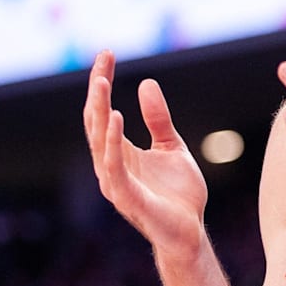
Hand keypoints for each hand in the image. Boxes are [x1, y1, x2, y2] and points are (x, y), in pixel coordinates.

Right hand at [83, 50, 208, 260]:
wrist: (189, 231)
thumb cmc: (178, 193)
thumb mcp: (172, 146)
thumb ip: (159, 119)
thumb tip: (146, 83)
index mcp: (118, 153)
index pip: (103, 112)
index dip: (103, 83)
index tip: (107, 54)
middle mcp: (109, 165)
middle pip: (96, 122)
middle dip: (97, 90)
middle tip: (102, 62)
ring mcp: (116, 182)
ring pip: (99, 141)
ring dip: (99, 110)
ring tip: (102, 82)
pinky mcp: (128, 197)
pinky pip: (114, 166)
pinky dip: (112, 142)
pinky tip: (117, 117)